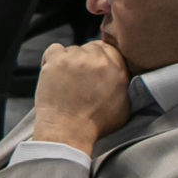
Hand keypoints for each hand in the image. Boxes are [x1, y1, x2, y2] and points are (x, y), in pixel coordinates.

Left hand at [29, 38, 134, 154]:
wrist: (68, 130)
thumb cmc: (95, 124)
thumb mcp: (124, 106)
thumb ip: (125, 85)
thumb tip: (122, 75)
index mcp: (118, 70)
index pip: (110, 49)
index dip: (101, 57)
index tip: (95, 67)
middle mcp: (98, 61)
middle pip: (91, 47)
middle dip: (86, 59)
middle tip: (80, 77)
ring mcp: (76, 58)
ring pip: (73, 49)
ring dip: (70, 60)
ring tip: (67, 79)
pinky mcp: (56, 60)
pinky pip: (54, 48)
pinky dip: (53, 58)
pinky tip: (55, 73)